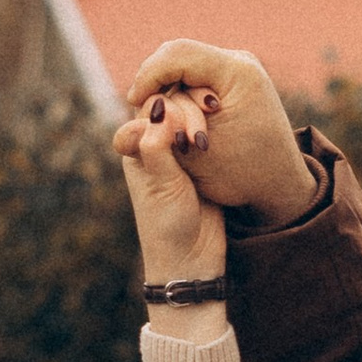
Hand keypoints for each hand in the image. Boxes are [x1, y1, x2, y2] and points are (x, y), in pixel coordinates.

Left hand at [112, 83, 227, 323]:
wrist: (194, 257)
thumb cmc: (168, 226)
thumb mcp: (161, 185)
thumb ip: (158, 145)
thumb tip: (160, 105)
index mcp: (136, 146)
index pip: (149, 107)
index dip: (167, 107)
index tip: (181, 133)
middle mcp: (156, 142)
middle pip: (173, 103)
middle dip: (189, 112)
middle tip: (200, 138)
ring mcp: (182, 148)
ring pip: (193, 112)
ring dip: (203, 116)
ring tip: (208, 139)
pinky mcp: (205, 157)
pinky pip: (210, 127)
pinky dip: (217, 125)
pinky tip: (225, 128)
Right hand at [122, 37, 317, 222]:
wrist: (280, 182)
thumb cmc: (242, 175)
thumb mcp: (195, 155)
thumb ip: (162, 126)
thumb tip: (131, 100)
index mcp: (237, 73)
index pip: (178, 55)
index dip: (149, 75)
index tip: (132, 101)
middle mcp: (241, 61)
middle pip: (179, 53)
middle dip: (154, 79)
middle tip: (136, 105)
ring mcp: (239, 66)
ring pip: (184, 62)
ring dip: (166, 86)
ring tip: (155, 113)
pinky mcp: (234, 76)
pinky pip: (195, 72)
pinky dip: (178, 89)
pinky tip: (169, 111)